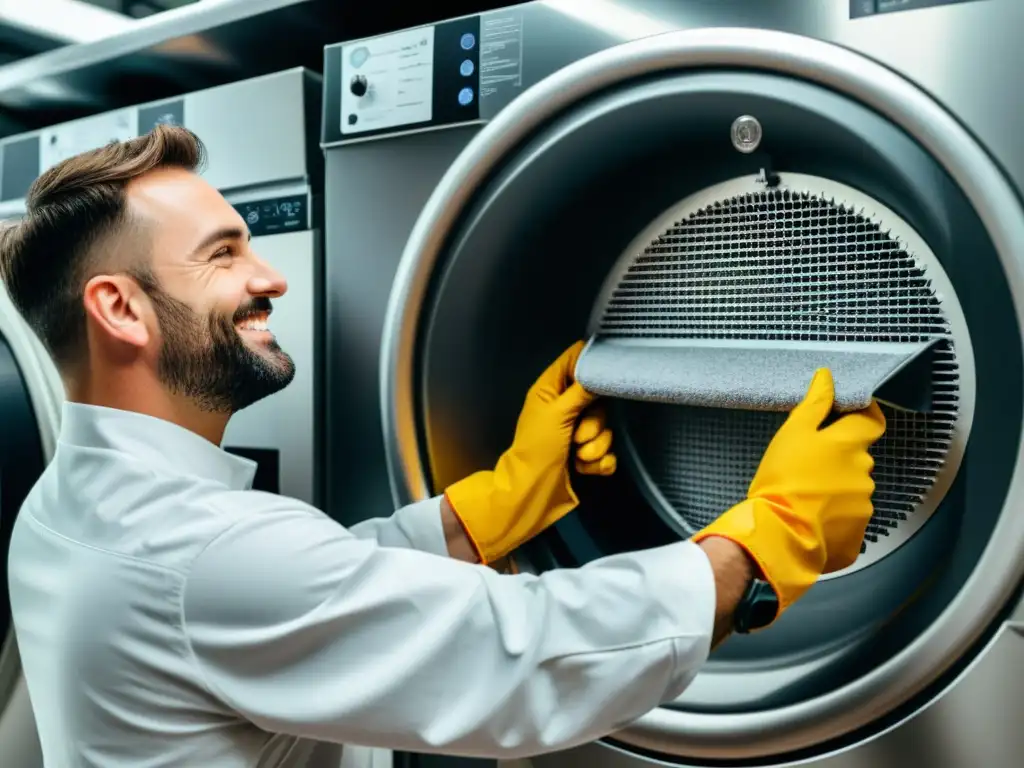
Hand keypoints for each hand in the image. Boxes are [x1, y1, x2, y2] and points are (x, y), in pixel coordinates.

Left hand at [445, 341, 615, 563]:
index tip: (606, 372)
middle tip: (578, 436)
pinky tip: (585, 468)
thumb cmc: (537, 448)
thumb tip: (600, 367)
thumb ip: (581, 390)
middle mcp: (565, 407)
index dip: (591, 363)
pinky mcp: (587, 457)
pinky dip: (599, 463)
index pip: (574, 360)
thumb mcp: (557, 414)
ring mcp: (577, 433)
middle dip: (594, 423)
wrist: (532, 493)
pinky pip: (608, 452)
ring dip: (594, 447)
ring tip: (578, 456)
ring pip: (605, 429)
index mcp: (551, 390)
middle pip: (598, 400)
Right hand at [692, 368, 885, 624]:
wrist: (780, 532)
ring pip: (853, 488)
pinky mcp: (858, 532)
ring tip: (806, 495)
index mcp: (851, 445)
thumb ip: (814, 404)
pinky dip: (834, 515)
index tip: (851, 413)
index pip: (873, 421)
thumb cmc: (783, 478)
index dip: (865, 414)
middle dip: (840, 457)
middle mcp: (865, 472)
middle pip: (858, 457)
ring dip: (836, 487)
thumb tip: (827, 377)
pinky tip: (811, 517)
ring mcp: (864, 504)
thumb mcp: (792, 433)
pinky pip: (849, 517)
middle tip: (809, 463)